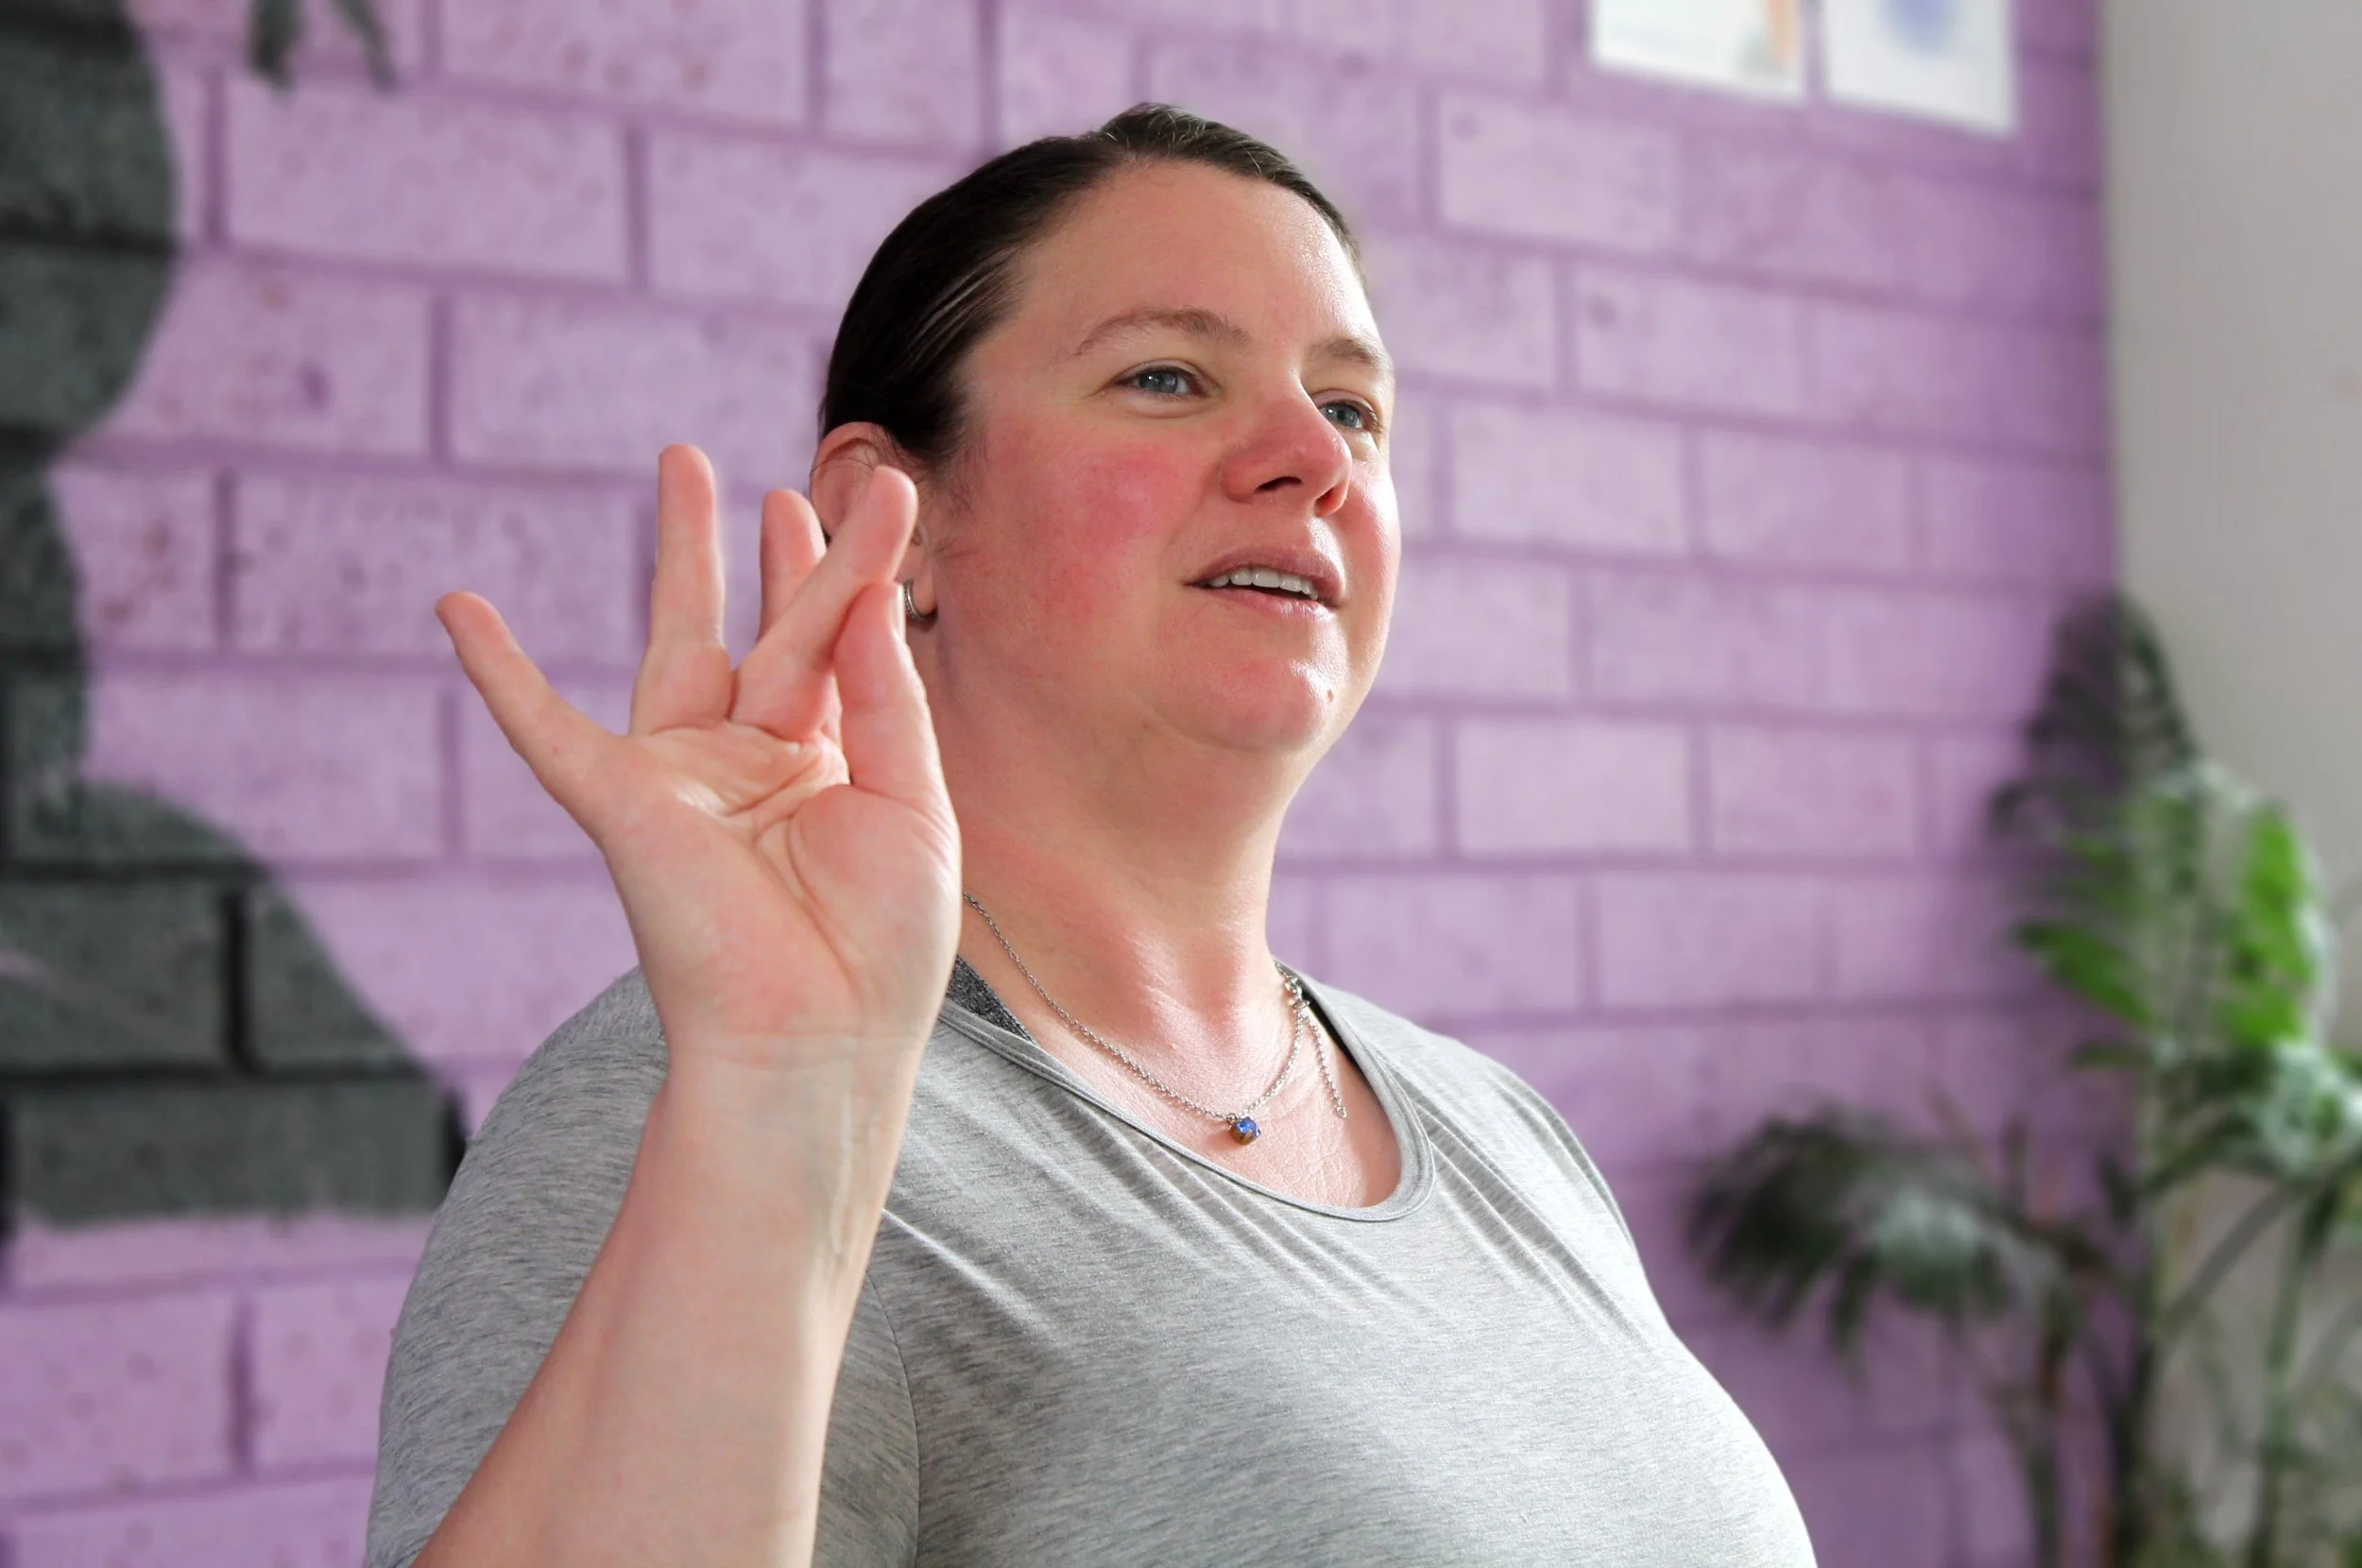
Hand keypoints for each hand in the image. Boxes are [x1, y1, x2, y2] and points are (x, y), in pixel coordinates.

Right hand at [438, 445, 958, 1078]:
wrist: (816, 1043)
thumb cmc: (880, 949)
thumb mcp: (914, 807)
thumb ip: (888, 696)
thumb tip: (867, 593)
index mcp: (832, 772)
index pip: (844, 652)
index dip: (859, 571)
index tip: (887, 492)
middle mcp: (757, 766)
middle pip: (770, 629)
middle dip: (779, 550)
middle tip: (777, 475)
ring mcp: (688, 779)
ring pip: (682, 643)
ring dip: (681, 555)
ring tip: (683, 461)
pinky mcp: (625, 805)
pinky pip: (546, 730)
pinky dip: (500, 673)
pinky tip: (459, 608)